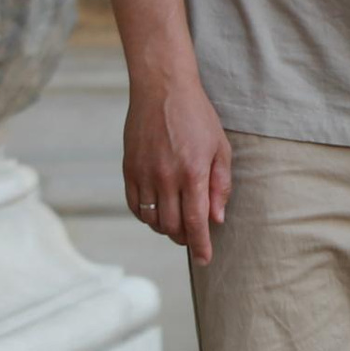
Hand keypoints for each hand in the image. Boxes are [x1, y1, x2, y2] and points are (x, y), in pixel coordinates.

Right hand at [123, 75, 231, 263]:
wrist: (162, 91)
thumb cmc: (198, 118)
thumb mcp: (221, 148)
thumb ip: (220, 186)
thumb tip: (216, 219)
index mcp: (192, 172)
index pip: (195, 221)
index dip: (201, 244)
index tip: (205, 260)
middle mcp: (165, 177)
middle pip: (172, 226)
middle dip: (185, 238)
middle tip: (194, 236)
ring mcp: (144, 174)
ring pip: (153, 220)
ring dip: (166, 229)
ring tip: (178, 223)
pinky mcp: (129, 170)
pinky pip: (136, 206)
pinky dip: (147, 217)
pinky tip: (159, 213)